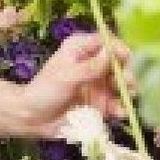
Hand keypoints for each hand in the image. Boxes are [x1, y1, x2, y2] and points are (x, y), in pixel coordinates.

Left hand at [18, 32, 132, 136]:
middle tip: (128, 82)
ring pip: (121, 83)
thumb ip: (90, 67)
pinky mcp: (100, 103)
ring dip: (128, 89)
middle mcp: (92, 63)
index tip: (126, 58)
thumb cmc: (44, 91)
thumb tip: (111, 53)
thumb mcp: (67, 76)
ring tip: (127, 97)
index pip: (106, 40)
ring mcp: (97, 83)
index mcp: (80, 48)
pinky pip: (117, 103)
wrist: (32, 118)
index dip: (118, 48)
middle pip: (118, 62)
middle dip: (126, 71)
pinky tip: (119, 112)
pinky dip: (121, 107)